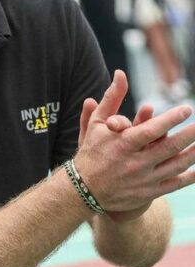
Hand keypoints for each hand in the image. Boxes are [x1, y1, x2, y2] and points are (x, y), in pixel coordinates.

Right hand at [74, 70, 194, 212]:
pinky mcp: (148, 192)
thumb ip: (111, 98)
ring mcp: (143, 179)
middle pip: (169, 148)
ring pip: (176, 166)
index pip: (151, 130)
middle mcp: (135, 163)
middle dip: (190, 135)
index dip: (171, 119)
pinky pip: (174, 184)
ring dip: (194, 154)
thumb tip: (120, 74)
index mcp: (122, 144)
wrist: (83, 189)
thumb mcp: (96, 123)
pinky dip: (190, 176)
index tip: (187, 109)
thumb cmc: (92, 151)